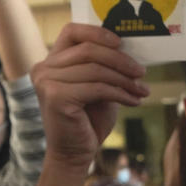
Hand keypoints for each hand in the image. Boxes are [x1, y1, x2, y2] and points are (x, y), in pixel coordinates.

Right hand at [31, 24, 147, 173]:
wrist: (74, 153)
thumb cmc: (87, 119)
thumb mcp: (97, 85)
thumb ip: (103, 65)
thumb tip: (129, 47)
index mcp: (50, 62)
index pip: (71, 31)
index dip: (97, 32)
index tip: (121, 43)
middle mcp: (43, 68)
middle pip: (88, 50)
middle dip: (120, 60)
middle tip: (141, 72)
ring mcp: (46, 82)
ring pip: (95, 69)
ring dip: (125, 79)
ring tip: (142, 90)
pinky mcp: (56, 97)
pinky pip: (97, 87)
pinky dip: (121, 93)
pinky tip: (134, 101)